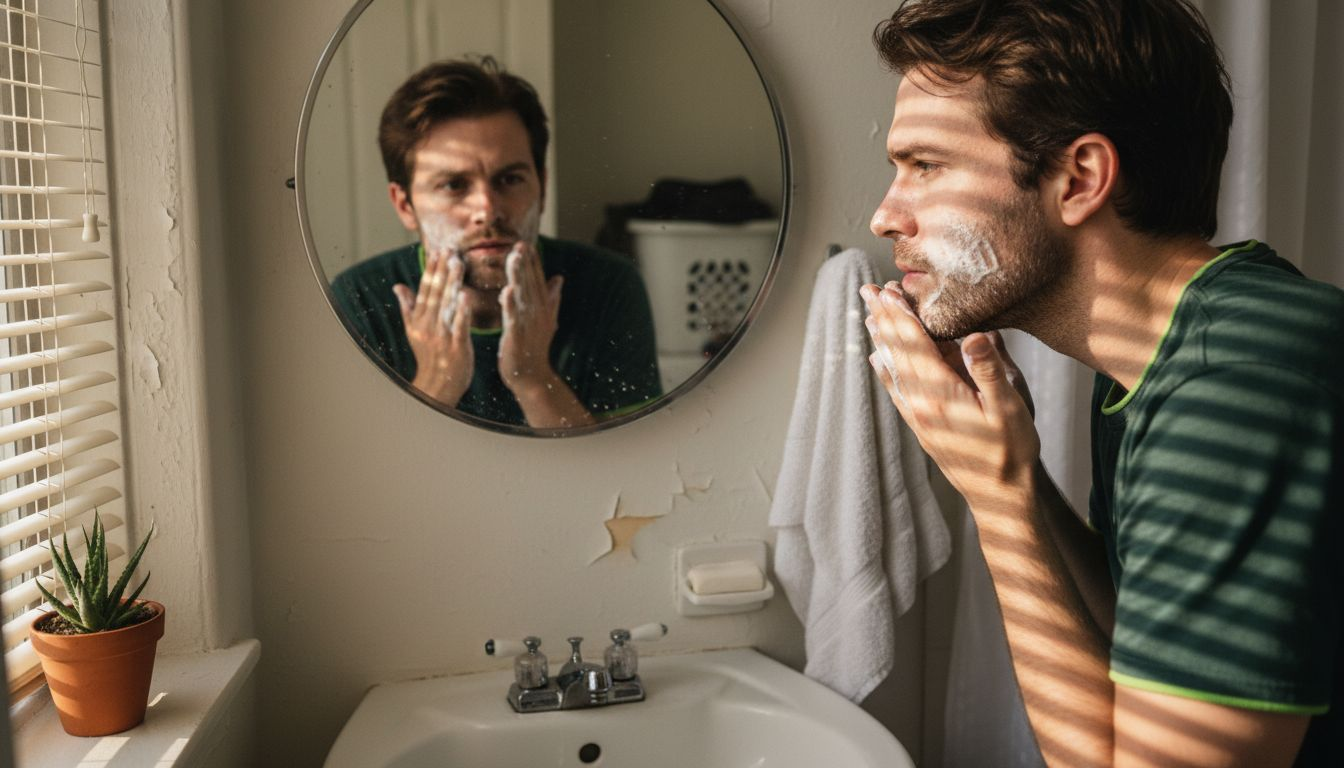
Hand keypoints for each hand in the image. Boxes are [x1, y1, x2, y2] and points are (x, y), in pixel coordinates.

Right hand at [392, 247, 472, 406]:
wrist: (437, 385)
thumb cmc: (428, 357)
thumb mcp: (413, 331)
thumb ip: (407, 307)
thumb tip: (397, 286)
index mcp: (419, 319)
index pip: (425, 289)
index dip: (432, 269)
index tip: (438, 250)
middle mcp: (427, 325)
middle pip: (436, 293)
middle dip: (442, 270)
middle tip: (451, 249)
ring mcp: (441, 335)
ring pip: (447, 305)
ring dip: (452, 283)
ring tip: (458, 263)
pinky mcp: (456, 346)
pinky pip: (459, 325)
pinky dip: (462, 310)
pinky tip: (467, 295)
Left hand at [497, 242, 563, 394]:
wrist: (532, 376)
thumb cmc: (535, 348)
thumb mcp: (547, 320)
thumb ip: (552, 298)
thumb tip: (559, 277)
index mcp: (542, 307)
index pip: (537, 279)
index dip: (532, 261)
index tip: (525, 243)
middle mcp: (537, 312)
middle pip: (530, 282)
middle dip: (525, 262)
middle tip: (519, 242)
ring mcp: (528, 323)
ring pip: (522, 294)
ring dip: (519, 275)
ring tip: (514, 256)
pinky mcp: (516, 335)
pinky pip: (513, 317)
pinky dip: (511, 304)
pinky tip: (507, 290)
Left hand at [860, 281, 1038, 508]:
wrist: (1000, 496)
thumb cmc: (1011, 451)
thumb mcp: (1010, 406)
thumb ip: (989, 368)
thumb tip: (975, 334)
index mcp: (940, 394)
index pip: (914, 344)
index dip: (900, 314)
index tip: (886, 289)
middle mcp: (920, 403)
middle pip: (896, 351)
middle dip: (883, 318)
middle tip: (867, 290)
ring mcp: (918, 416)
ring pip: (892, 368)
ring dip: (881, 339)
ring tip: (868, 316)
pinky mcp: (921, 426)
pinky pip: (896, 391)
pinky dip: (885, 370)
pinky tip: (878, 360)